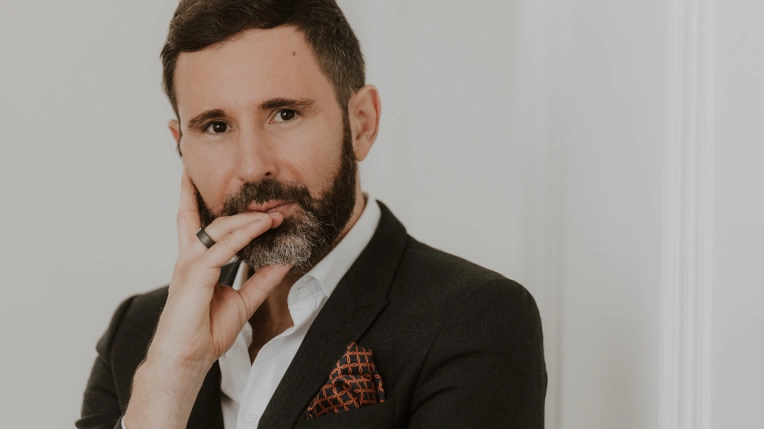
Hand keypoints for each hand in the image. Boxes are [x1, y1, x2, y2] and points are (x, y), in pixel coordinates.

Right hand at [124, 171, 290, 428]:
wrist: (187, 359)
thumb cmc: (206, 332)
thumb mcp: (244, 300)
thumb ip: (262, 279)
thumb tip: (283, 261)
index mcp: (196, 262)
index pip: (194, 220)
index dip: (194, 196)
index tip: (198, 174)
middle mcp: (190, 258)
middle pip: (200, 215)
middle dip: (226, 199)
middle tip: (260, 193)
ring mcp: (189, 265)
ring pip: (218, 229)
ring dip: (248, 218)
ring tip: (274, 213)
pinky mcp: (195, 276)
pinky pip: (223, 248)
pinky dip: (244, 235)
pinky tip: (262, 227)